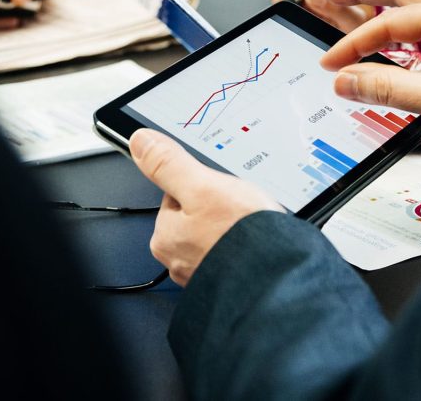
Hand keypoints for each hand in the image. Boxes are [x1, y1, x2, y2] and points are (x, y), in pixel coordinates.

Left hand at [130, 129, 283, 285]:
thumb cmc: (240, 237)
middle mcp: (178, 259)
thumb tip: (141, 142)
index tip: (218, 189)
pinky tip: (257, 242)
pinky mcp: (227, 279)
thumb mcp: (203, 186)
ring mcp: (204, 272)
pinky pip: (232, 253)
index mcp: (165, 236)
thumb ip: (169, 164)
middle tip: (239, 208)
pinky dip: (244, 246)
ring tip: (251, 225)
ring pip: (216, 233)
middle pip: (197, 214)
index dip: (202, 185)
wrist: (279, 275)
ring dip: (233, 227)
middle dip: (219, 207)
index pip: (176, 195)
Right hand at [270, 0, 370, 31]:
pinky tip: (291, 24)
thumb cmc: (364, 28)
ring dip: (284, 3)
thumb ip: (338, 9)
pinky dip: (282, 12)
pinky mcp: (294, 6)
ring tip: (293, 20)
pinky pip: (280, 4)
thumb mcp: (357, 21)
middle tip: (289, 11)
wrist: (360, 46)